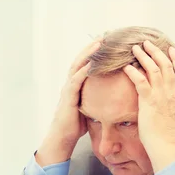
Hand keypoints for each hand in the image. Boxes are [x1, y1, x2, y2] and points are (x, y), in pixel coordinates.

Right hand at [36, 39, 100, 166]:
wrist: (62, 138)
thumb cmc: (75, 126)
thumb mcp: (89, 109)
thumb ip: (96, 100)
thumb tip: (112, 98)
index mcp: (76, 86)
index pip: (85, 65)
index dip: (94, 53)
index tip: (106, 43)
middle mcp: (70, 85)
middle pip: (80, 61)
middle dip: (91, 48)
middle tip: (104, 36)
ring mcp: (68, 90)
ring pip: (77, 66)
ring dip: (88, 54)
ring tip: (99, 43)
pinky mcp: (68, 98)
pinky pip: (75, 81)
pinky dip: (83, 71)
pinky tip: (91, 64)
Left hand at [123, 40, 174, 171]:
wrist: (165, 146)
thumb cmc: (172, 135)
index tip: (170, 49)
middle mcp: (171, 91)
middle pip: (166, 64)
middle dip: (156, 51)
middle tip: (147, 43)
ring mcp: (160, 95)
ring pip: (154, 68)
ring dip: (144, 56)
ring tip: (135, 48)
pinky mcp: (148, 100)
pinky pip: (140, 81)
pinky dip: (133, 72)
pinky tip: (126, 66)